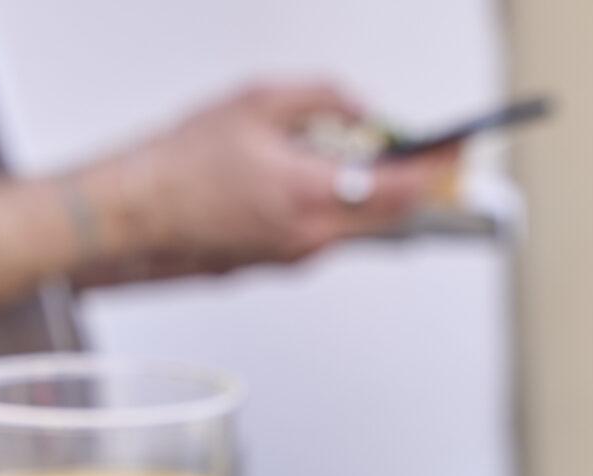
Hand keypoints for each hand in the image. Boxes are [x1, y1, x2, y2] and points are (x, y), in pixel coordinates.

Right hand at [64, 81, 454, 282]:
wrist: (133, 214)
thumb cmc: (181, 160)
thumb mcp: (255, 102)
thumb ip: (320, 96)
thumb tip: (364, 107)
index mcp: (309, 196)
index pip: (400, 190)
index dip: (436, 167)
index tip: (460, 148)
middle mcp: (311, 238)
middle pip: (391, 216)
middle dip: (418, 182)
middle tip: (438, 154)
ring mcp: (296, 257)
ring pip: (360, 225)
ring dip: (376, 192)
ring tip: (376, 155)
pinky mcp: (280, 262)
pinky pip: (331, 232)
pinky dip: (342, 205)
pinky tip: (328, 176)